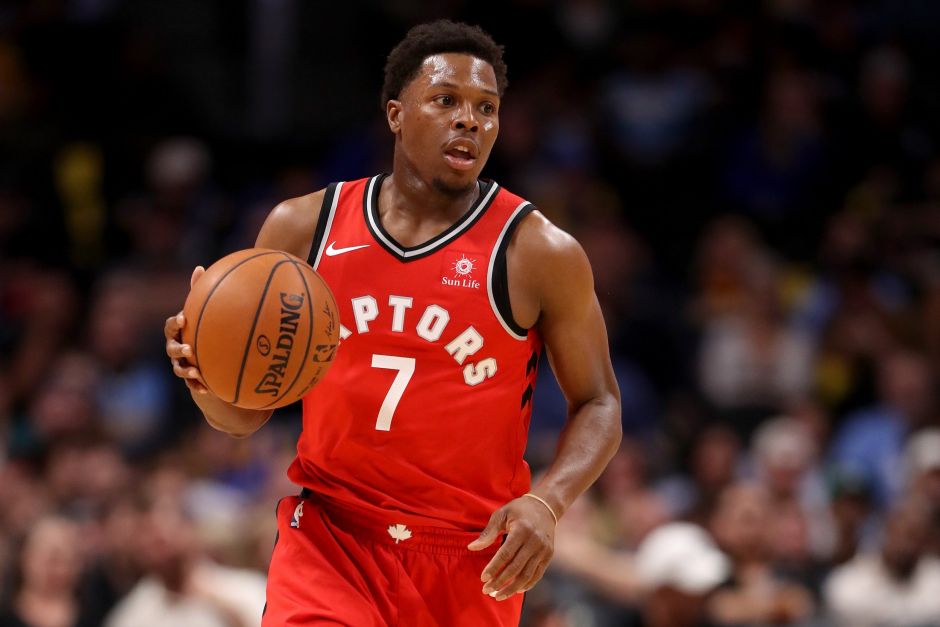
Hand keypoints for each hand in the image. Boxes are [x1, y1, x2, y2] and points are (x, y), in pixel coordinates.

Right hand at [165, 266, 207, 394]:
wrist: (207, 354)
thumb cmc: (203, 326)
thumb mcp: (203, 311)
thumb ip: (200, 292)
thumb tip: (199, 267)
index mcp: (179, 331)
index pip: (171, 326)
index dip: (175, 323)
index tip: (184, 319)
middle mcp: (176, 347)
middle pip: (170, 348)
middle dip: (177, 349)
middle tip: (188, 348)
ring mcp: (181, 363)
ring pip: (178, 368)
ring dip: (185, 370)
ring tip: (196, 371)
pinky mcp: (190, 378)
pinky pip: (191, 383)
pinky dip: (197, 385)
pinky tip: (207, 388)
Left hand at [467, 495, 555, 600]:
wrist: (546, 506)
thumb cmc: (519, 510)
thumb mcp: (501, 514)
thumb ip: (488, 533)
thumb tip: (471, 548)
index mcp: (522, 530)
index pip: (506, 554)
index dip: (494, 568)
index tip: (483, 579)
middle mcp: (534, 541)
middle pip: (516, 568)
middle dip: (500, 582)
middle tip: (486, 590)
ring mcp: (543, 550)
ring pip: (527, 575)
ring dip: (512, 588)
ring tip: (498, 596)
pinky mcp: (548, 555)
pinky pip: (537, 575)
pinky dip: (526, 585)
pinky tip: (514, 590)